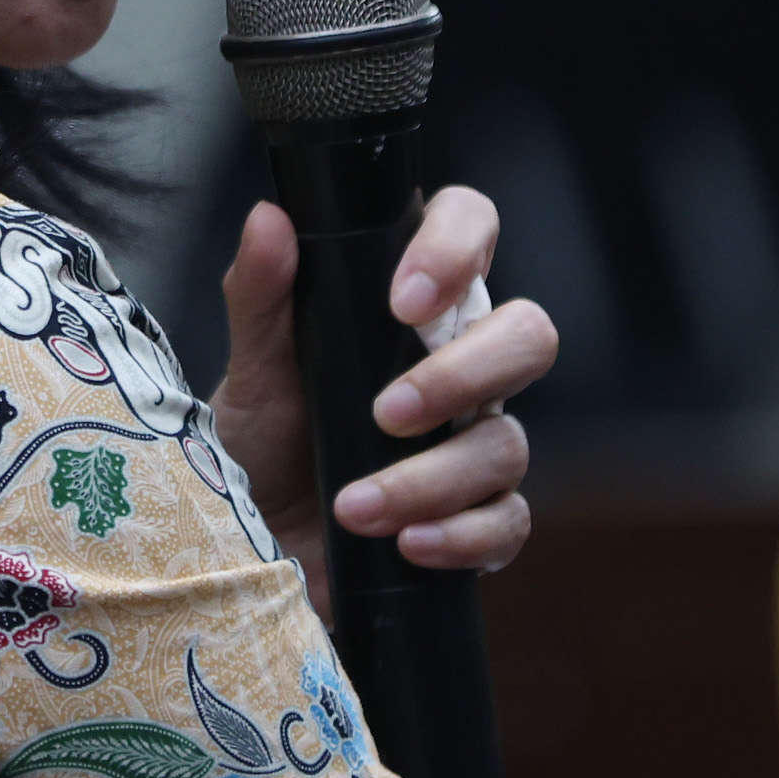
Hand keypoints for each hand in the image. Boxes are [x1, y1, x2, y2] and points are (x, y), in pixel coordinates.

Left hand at [205, 187, 552, 612]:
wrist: (252, 559)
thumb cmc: (259, 451)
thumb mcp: (250, 373)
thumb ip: (260, 296)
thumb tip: (268, 219)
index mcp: (412, 311)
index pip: (472, 234)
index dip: (458, 249)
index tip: (404, 299)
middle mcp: (460, 367)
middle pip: (528, 337)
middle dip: (465, 375)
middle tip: (389, 412)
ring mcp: (476, 444)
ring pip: (507, 443)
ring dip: (430, 478)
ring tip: (353, 506)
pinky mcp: (478, 520)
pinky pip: (508, 521)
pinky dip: (459, 535)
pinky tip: (407, 544)